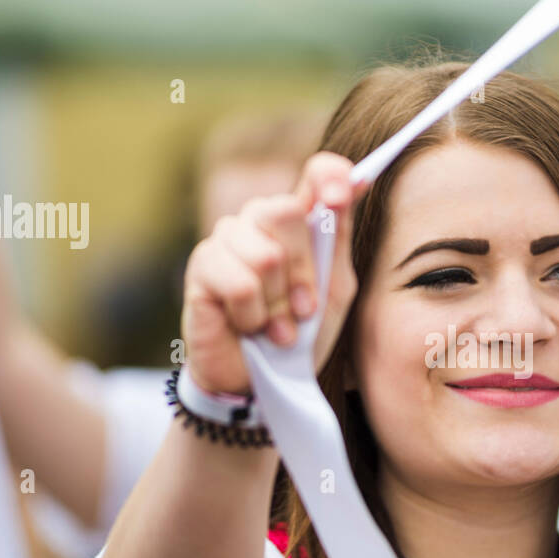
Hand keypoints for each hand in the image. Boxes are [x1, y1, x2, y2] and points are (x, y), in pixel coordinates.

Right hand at [181, 152, 363, 395]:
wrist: (263, 384)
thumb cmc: (300, 334)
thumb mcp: (334, 289)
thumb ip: (339, 237)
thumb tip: (357, 180)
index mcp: (299, 222)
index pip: (315, 173)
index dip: (330, 175)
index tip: (343, 194)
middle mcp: (259, 222)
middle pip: (285, 212)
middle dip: (303, 273)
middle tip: (304, 311)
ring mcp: (226, 241)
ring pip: (264, 255)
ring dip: (277, 305)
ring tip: (276, 327)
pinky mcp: (201, 267)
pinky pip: (238, 283)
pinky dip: (252, 315)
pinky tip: (249, 328)